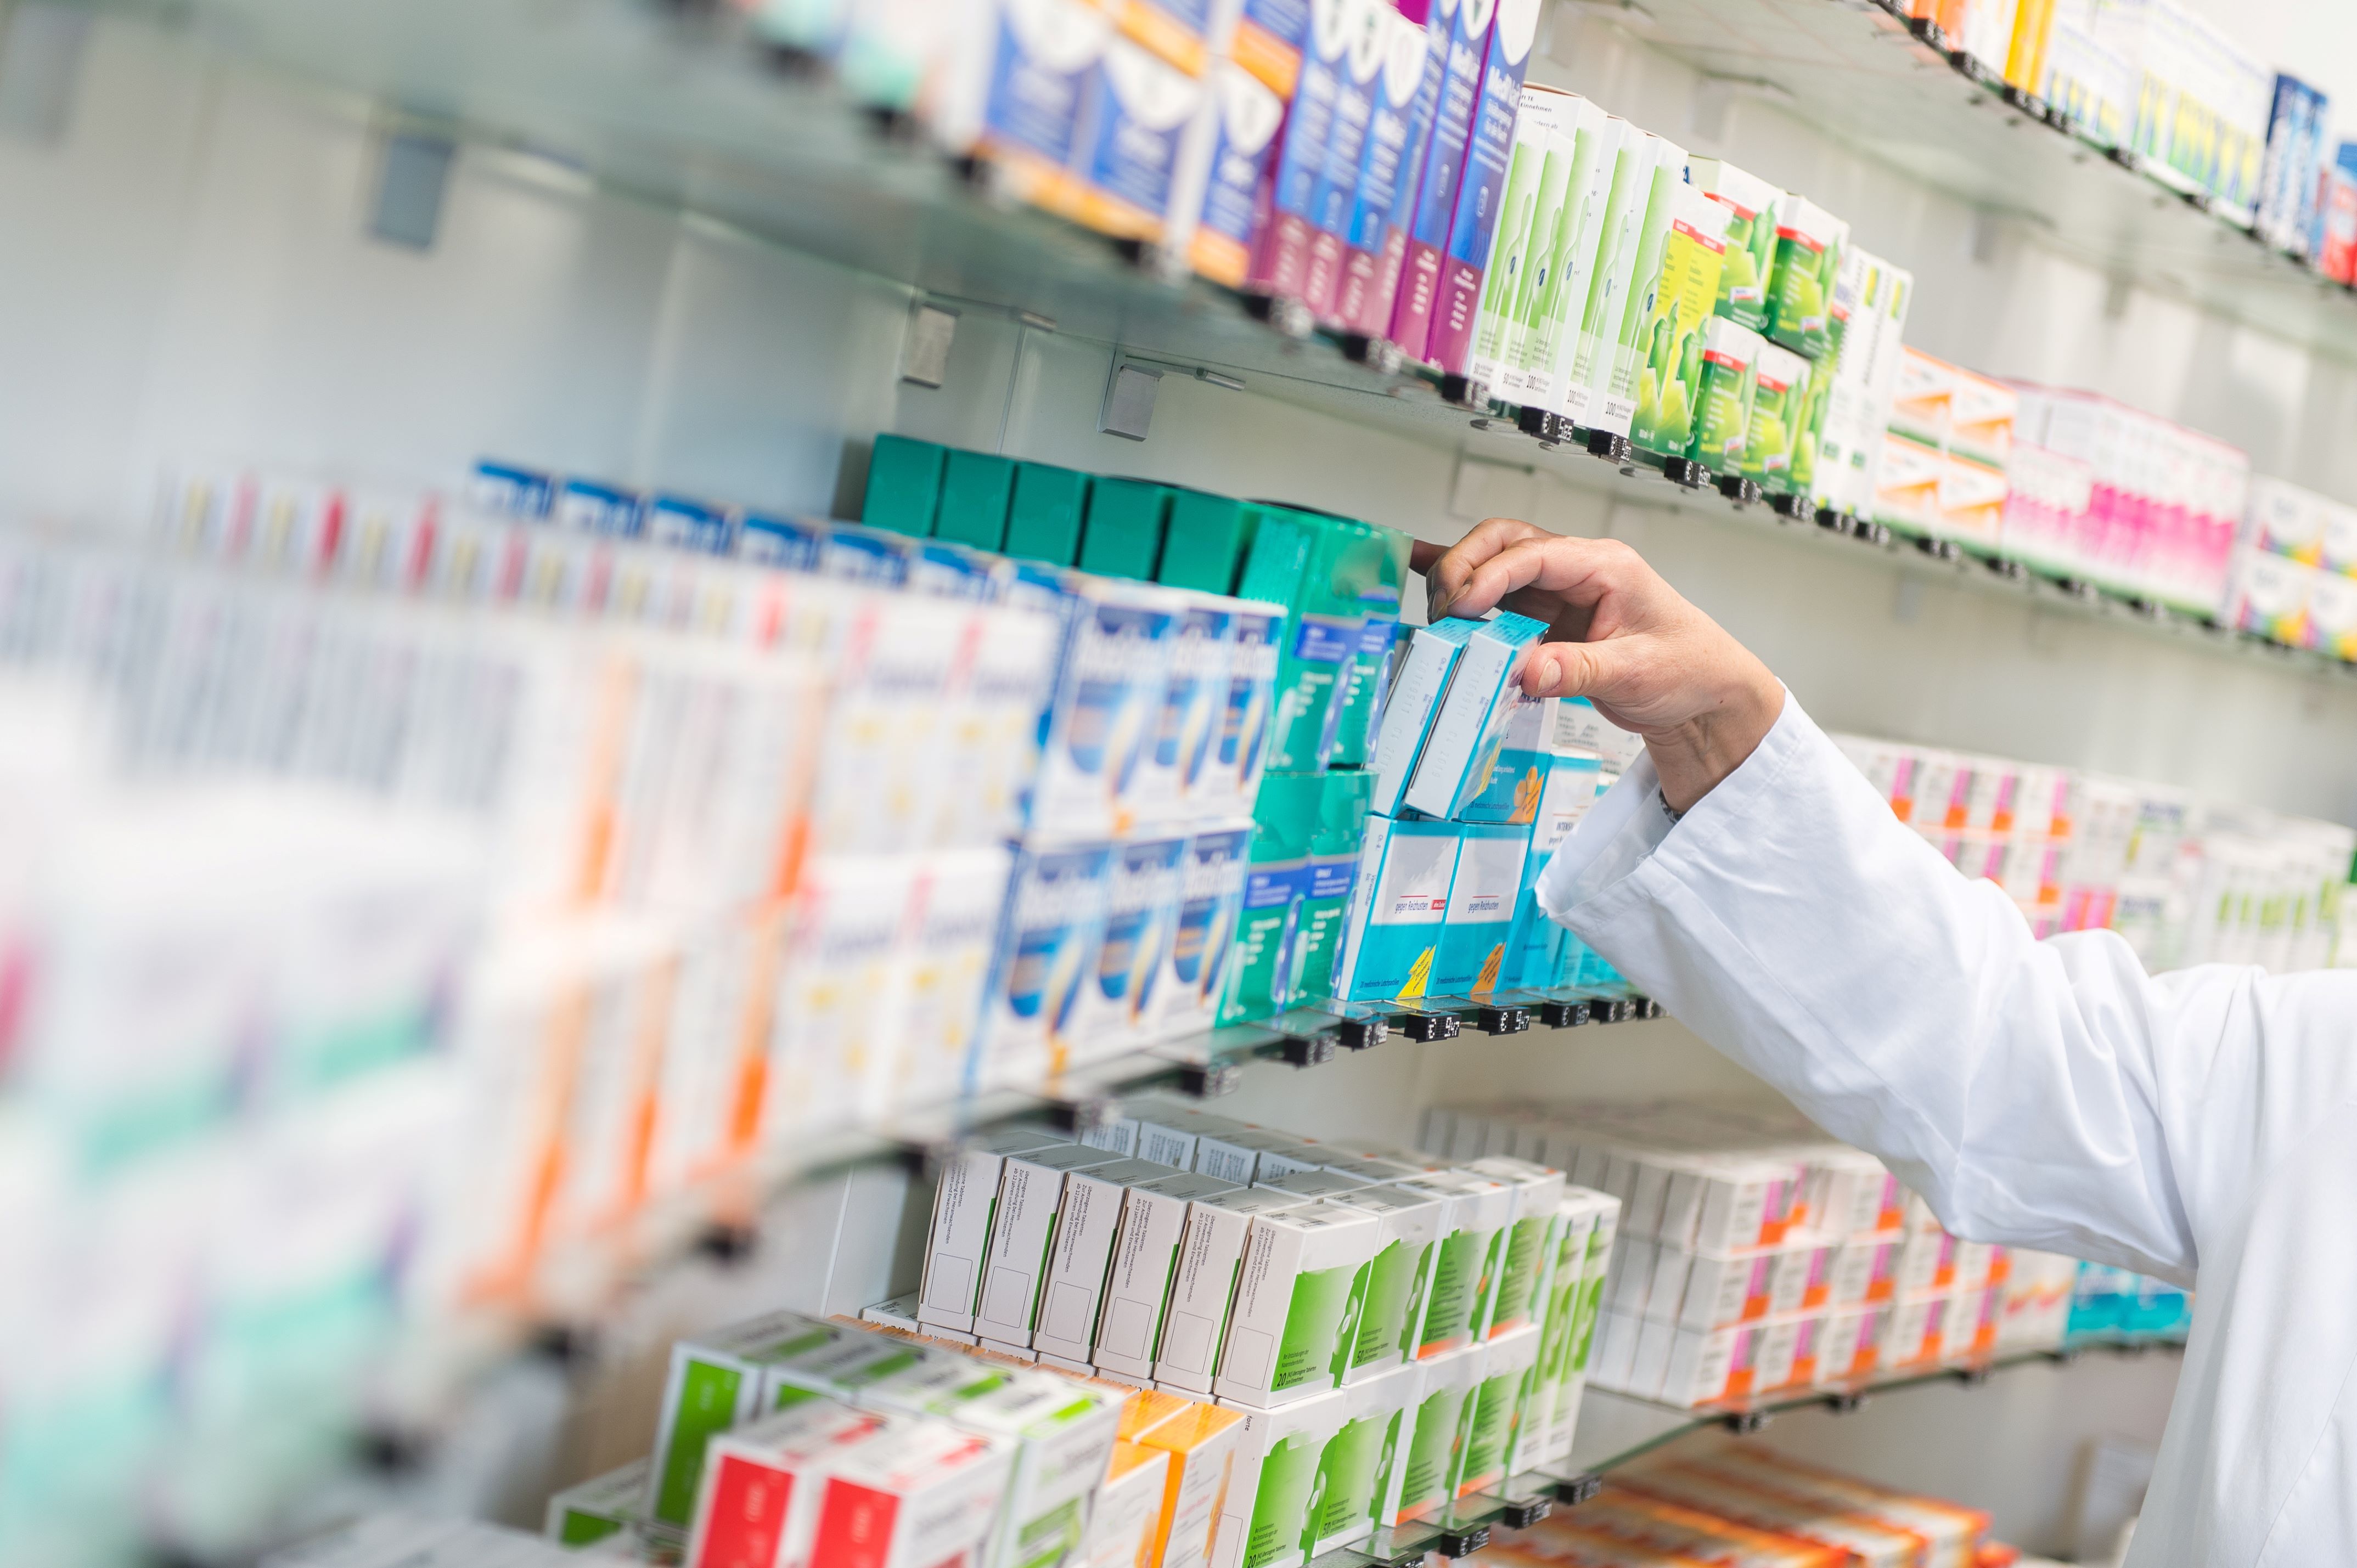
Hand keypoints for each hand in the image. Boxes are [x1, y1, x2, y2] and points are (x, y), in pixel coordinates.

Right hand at [1412, 519, 1784, 811]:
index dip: (1490, 575)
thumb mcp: (1638, 674)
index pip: (1534, 554)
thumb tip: (1529, 670)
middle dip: (1464, 566)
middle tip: (1441, 610)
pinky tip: (1424, 581)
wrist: (1705, 695)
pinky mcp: (1547, 618)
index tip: (1461, 606)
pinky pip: (1498, 598)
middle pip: (1505, 543)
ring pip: (1494, 565)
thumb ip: (1581, 671)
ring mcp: (1560, 593)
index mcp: (1606, 566)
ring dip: (1459, 582)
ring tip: (1435, 616)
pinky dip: (1463, 591)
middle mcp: (1578, 570)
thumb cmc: (1689, 669)